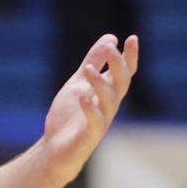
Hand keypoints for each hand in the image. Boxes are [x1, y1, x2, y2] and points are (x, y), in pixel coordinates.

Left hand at [40, 33, 138, 184]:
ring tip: (88, 70)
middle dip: (117, 65)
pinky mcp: (89, 136)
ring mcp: (101, 121)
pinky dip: (90, 109)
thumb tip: (110, 38)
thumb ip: (93, 62)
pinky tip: (84, 97)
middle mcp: (109, 105)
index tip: (132, 38)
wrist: (54, 149)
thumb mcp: (78, 83)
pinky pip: (94, 122)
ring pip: (108, 101)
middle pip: (120, 83)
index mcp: (109, 92)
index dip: (130, 56)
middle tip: (110, 47)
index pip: (125, 72)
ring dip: (99, 84)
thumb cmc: (70, 116)